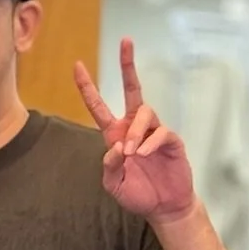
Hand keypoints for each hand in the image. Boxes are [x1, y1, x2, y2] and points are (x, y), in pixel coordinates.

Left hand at [74, 41, 195, 224]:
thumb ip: (110, 166)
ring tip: (133, 153)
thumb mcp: (114, 184)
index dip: (88, 87)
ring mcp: (154, 131)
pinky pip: (161, 132)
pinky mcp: (171, 140)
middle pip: (132, 88)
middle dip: (127, 65)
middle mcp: (134, 128)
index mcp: (115, 135)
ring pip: (144, 112)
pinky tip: (145, 155)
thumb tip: (117, 146)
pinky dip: (151, 142)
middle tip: (126, 41)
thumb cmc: (138, 194)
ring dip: (135, 131)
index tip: (77, 66)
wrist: (163, 207)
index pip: (99, 107)